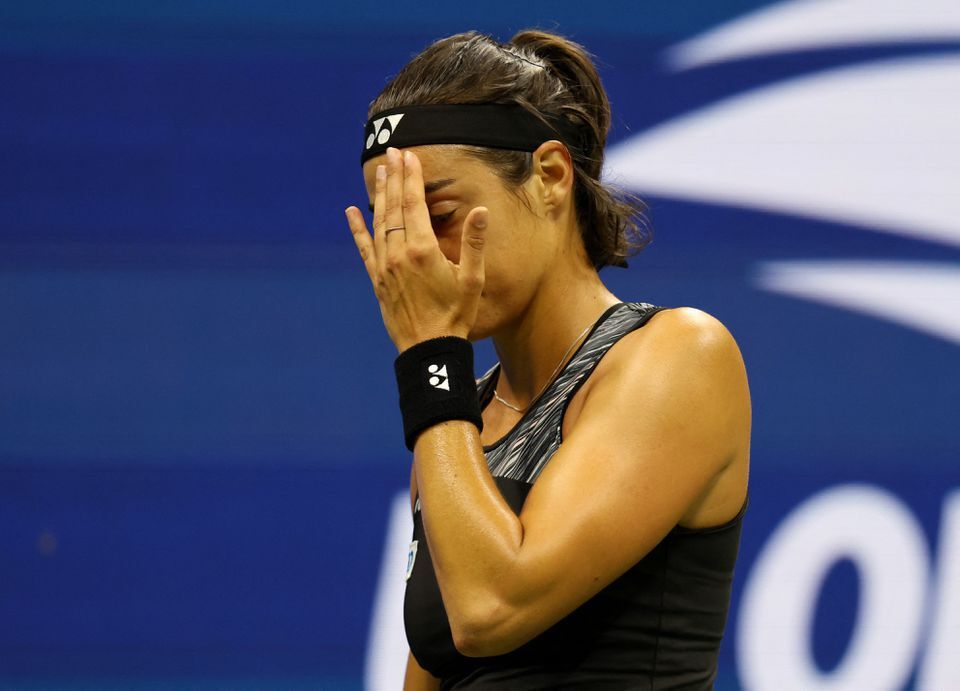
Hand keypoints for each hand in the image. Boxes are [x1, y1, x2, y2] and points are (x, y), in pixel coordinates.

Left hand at [345, 147, 487, 351]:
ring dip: (380, 195)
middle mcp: (399, 254)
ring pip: (379, 222)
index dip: (412, 178)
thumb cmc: (456, 315)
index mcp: (423, 250)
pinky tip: (350, 211)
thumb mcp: (473, 280)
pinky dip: (357, 229)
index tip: (410, 156)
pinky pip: (364, 248)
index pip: (414, 204)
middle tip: (393, 153)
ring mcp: (385, 267)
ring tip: (381, 172)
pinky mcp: (377, 280)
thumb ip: (474, 243)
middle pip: (394, 207)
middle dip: (394, 178)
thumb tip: (482, 211)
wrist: (429, 349)